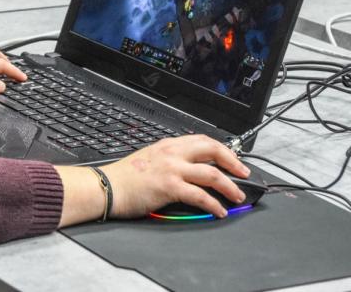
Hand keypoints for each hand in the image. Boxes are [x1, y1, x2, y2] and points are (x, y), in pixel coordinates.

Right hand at [103, 135, 248, 218]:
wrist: (107, 187)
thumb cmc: (124, 177)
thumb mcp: (150, 159)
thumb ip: (170, 160)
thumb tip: (189, 170)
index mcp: (168, 145)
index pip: (203, 140)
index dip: (222, 149)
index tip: (233, 159)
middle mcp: (172, 153)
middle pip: (213, 150)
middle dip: (233, 162)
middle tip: (244, 174)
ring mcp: (171, 169)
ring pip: (211, 173)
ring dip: (229, 186)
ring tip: (238, 196)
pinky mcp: (169, 187)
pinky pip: (199, 195)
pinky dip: (213, 204)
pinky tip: (219, 211)